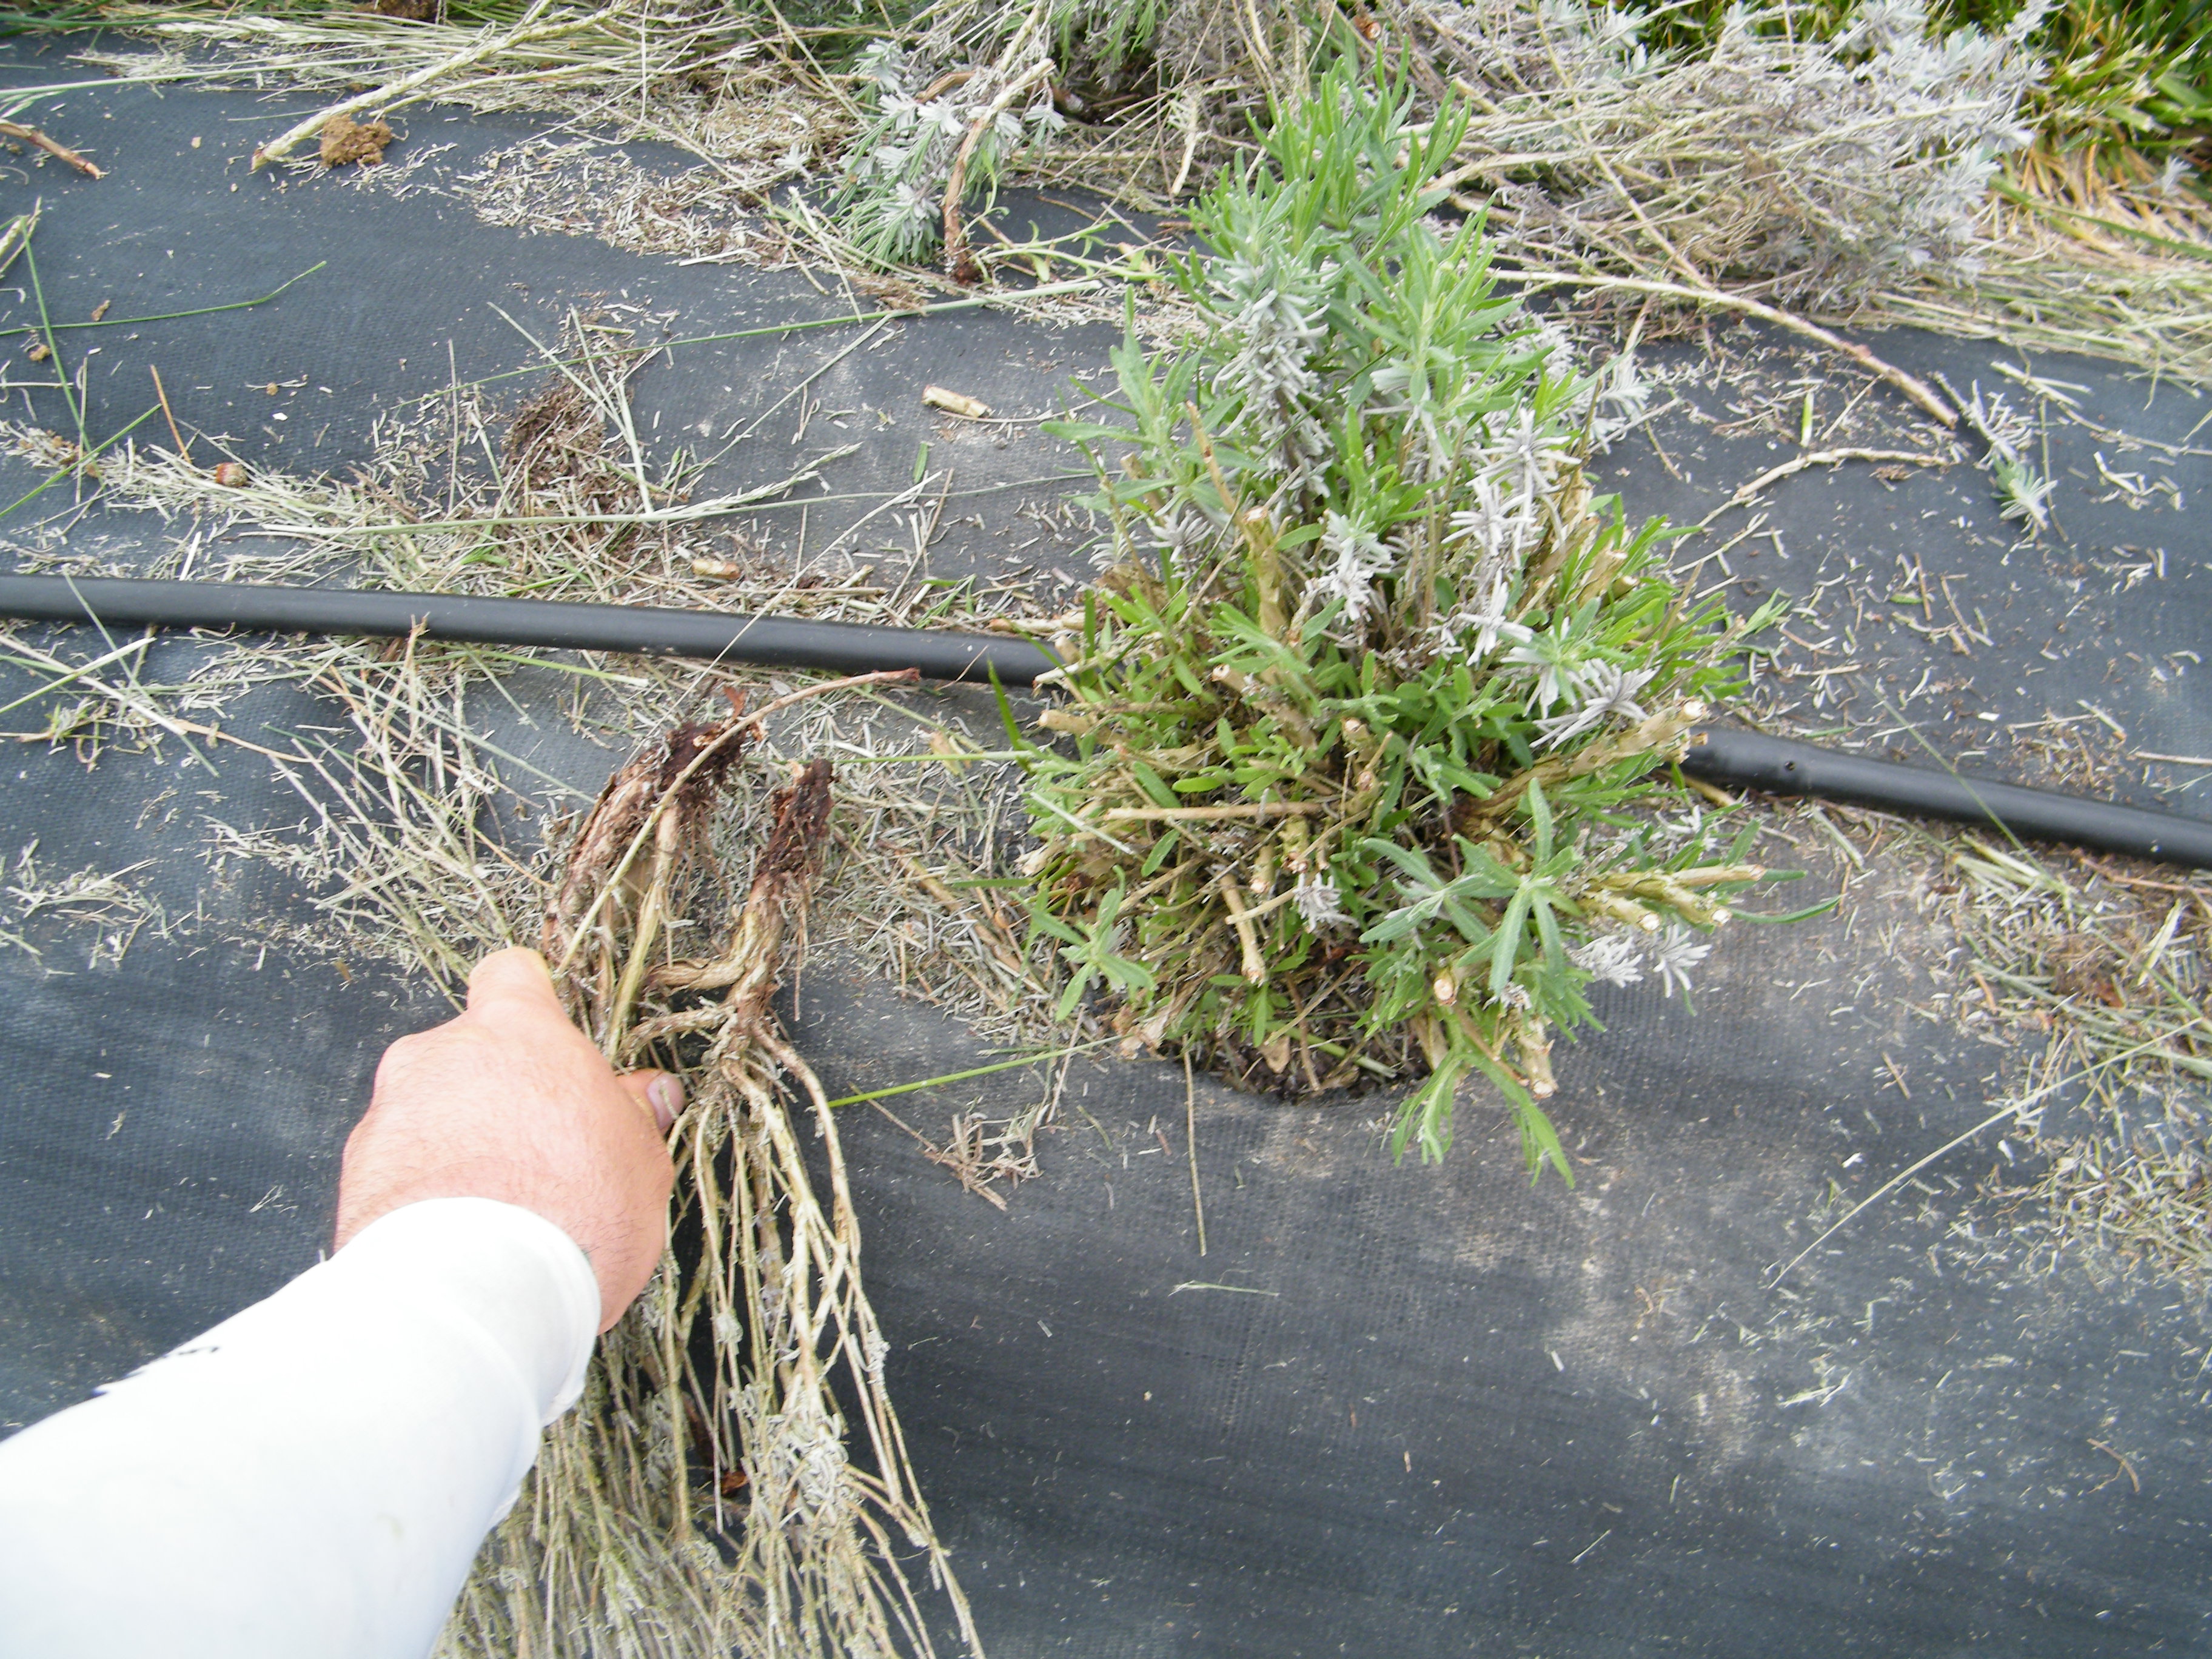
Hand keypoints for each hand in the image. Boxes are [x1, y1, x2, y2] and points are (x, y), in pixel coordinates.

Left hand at [334, 947, 679, 1331]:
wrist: (479, 1291)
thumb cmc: (571, 1215)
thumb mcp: (638, 1162)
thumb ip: (635, 1117)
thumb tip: (648, 1095)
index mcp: (518, 1033)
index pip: (510, 976)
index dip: (526, 1001)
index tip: (541, 1035)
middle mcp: (442, 1054)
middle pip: (467, 1052)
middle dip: (494, 1092)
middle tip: (535, 1150)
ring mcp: (392, 1111)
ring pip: (429, 1110)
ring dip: (455, 1142)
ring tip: (494, 1206)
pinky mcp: (357, 1171)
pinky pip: (398, 1164)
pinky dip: (423, 1188)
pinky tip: (457, 1235)